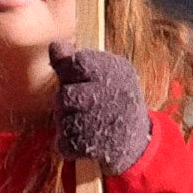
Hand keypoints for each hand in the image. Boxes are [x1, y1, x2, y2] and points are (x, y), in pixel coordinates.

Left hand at [44, 43, 153, 173]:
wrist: (137, 140)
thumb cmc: (111, 101)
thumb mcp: (99, 76)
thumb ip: (72, 62)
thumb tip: (55, 46)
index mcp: (118, 70)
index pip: (78, 62)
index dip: (69, 73)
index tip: (77, 81)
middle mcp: (116, 93)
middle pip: (64, 95)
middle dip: (65, 105)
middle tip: (81, 108)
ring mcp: (109, 120)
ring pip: (63, 121)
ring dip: (66, 126)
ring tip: (83, 125)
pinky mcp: (101, 146)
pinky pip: (64, 144)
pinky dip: (67, 146)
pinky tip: (82, 141)